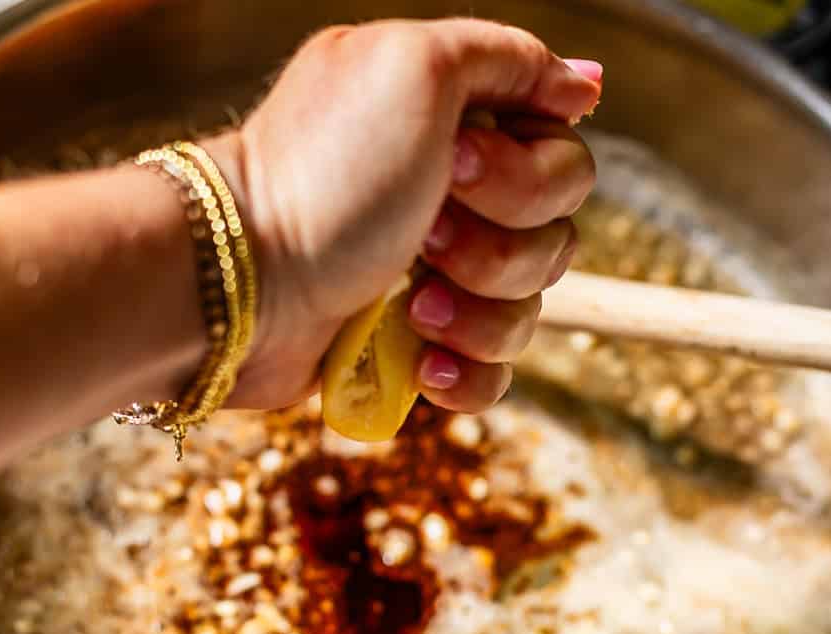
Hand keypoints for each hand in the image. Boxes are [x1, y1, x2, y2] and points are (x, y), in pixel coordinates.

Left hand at [209, 19, 600, 415]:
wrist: (245, 285)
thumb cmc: (321, 175)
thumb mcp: (413, 69)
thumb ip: (507, 60)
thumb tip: (585, 82)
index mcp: (461, 129)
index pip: (565, 158)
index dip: (529, 174)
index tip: (459, 167)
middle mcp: (455, 201)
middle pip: (556, 239)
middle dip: (499, 247)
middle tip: (425, 235)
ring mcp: (437, 280)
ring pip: (528, 312)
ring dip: (477, 313)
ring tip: (408, 304)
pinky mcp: (417, 350)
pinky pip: (493, 376)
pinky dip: (466, 375)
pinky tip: (423, 363)